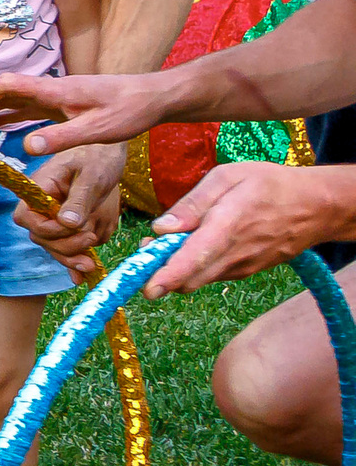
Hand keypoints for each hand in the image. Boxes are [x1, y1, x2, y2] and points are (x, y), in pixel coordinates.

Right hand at [0, 72, 167, 152]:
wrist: (154, 97)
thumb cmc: (131, 110)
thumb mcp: (98, 130)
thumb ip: (62, 138)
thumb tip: (26, 147)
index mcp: (53, 91)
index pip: (3, 88)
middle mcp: (49, 89)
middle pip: (0, 91)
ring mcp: (55, 96)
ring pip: (11, 99)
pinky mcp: (62, 104)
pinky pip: (24, 107)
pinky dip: (5, 116)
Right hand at [9, 142, 123, 280]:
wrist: (110, 152)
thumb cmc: (98, 156)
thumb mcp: (92, 176)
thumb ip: (79, 200)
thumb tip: (67, 223)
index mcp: (38, 189)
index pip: (26, 218)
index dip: (47, 229)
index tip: (73, 226)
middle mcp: (42, 206)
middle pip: (41, 238)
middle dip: (65, 245)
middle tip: (90, 237)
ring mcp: (55, 217)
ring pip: (55, 247)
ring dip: (73, 256)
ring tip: (92, 261)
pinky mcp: (69, 226)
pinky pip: (68, 248)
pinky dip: (74, 263)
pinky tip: (82, 276)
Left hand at [143, 162, 355, 296]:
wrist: (316, 206)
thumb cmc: (269, 184)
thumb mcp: (228, 176)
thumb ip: (193, 203)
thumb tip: (160, 228)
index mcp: (228, 225)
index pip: (195, 257)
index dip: (170, 275)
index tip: (148, 288)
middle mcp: (236, 254)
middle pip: (189, 278)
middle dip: (160, 271)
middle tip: (149, 247)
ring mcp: (243, 267)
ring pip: (199, 279)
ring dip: (177, 268)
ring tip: (173, 240)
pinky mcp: (247, 272)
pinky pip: (212, 275)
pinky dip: (196, 266)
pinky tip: (197, 244)